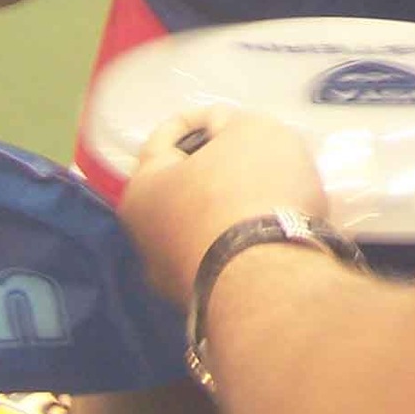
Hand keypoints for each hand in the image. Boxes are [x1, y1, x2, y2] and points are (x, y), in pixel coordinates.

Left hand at [120, 109, 328, 308]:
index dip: (194, 117)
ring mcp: (175, 278)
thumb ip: (231, 122)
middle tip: (249, 152)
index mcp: (142, 190)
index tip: (223, 112)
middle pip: (180, 187)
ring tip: (268, 190)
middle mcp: (145, 238)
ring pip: (202, 226)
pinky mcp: (208, 301)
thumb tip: (219, 131)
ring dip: (229, 206)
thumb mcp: (251, 131)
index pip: (162, 138)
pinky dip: (243, 237)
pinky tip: (272, 227)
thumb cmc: (250, 190)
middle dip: (212, 167)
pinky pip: (226, 254)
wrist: (270, 279)